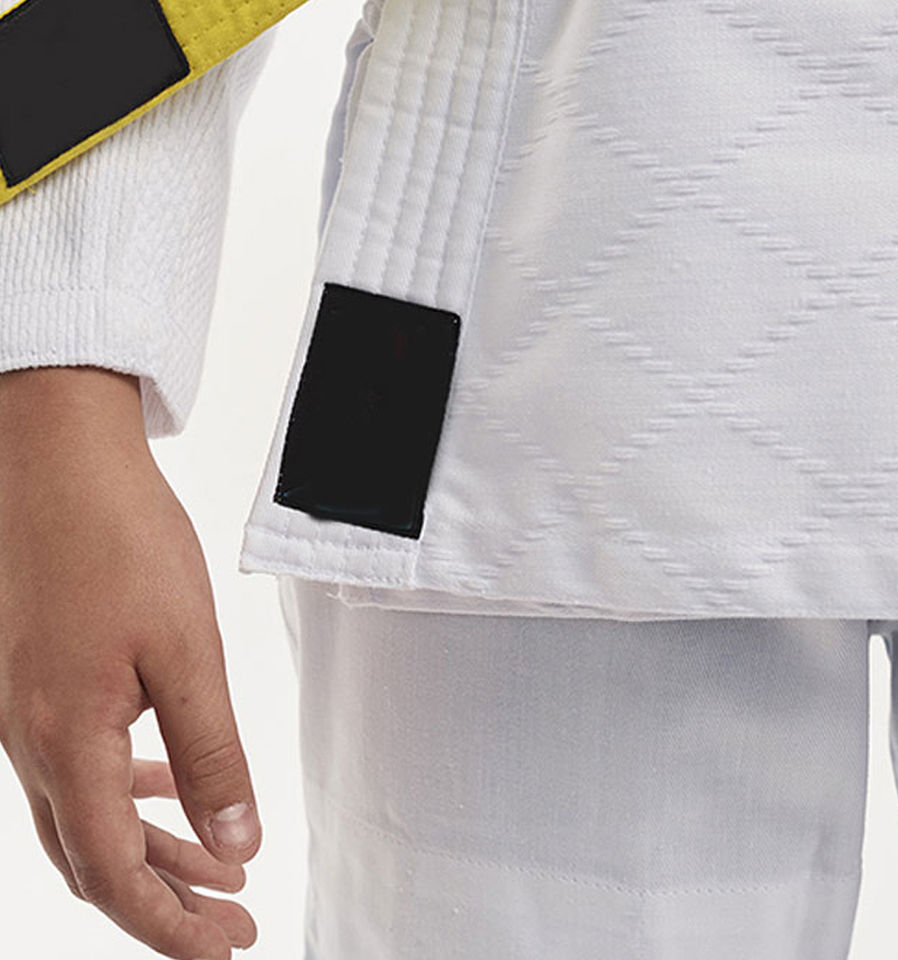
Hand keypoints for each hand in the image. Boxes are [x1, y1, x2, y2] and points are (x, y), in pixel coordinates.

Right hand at [0, 367, 261, 958]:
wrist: (61, 461)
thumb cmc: (122, 541)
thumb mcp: (187, 652)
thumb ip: (213, 752)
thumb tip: (237, 840)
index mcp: (67, 741)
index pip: (117, 874)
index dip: (172, 925)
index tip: (228, 947)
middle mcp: (36, 739)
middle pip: (98, 858)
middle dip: (168, 902)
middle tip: (234, 924)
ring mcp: (31, 711)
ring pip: (92, 814)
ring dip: (154, 849)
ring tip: (217, 870)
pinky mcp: (44, 681)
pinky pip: (86, 764)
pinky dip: (134, 792)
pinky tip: (169, 787)